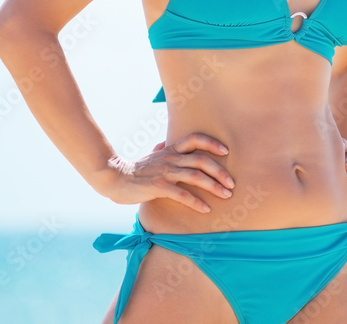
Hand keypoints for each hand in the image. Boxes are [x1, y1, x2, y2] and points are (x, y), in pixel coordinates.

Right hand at [97, 132, 234, 213]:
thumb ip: (161, 151)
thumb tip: (163, 144)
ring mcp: (165, 172)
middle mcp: (171, 158)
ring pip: (196, 176)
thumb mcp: (151, 157)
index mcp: (170, 150)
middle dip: (220, 171)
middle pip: (202, 159)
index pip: (195, 139)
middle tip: (232, 182)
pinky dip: (196, 202)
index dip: (212, 143)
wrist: (114, 179)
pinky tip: (206, 209)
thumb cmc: (135, 171)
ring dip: (214, 186)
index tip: (226, 151)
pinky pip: (182, 194)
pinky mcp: (159, 186)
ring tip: (226, 195)